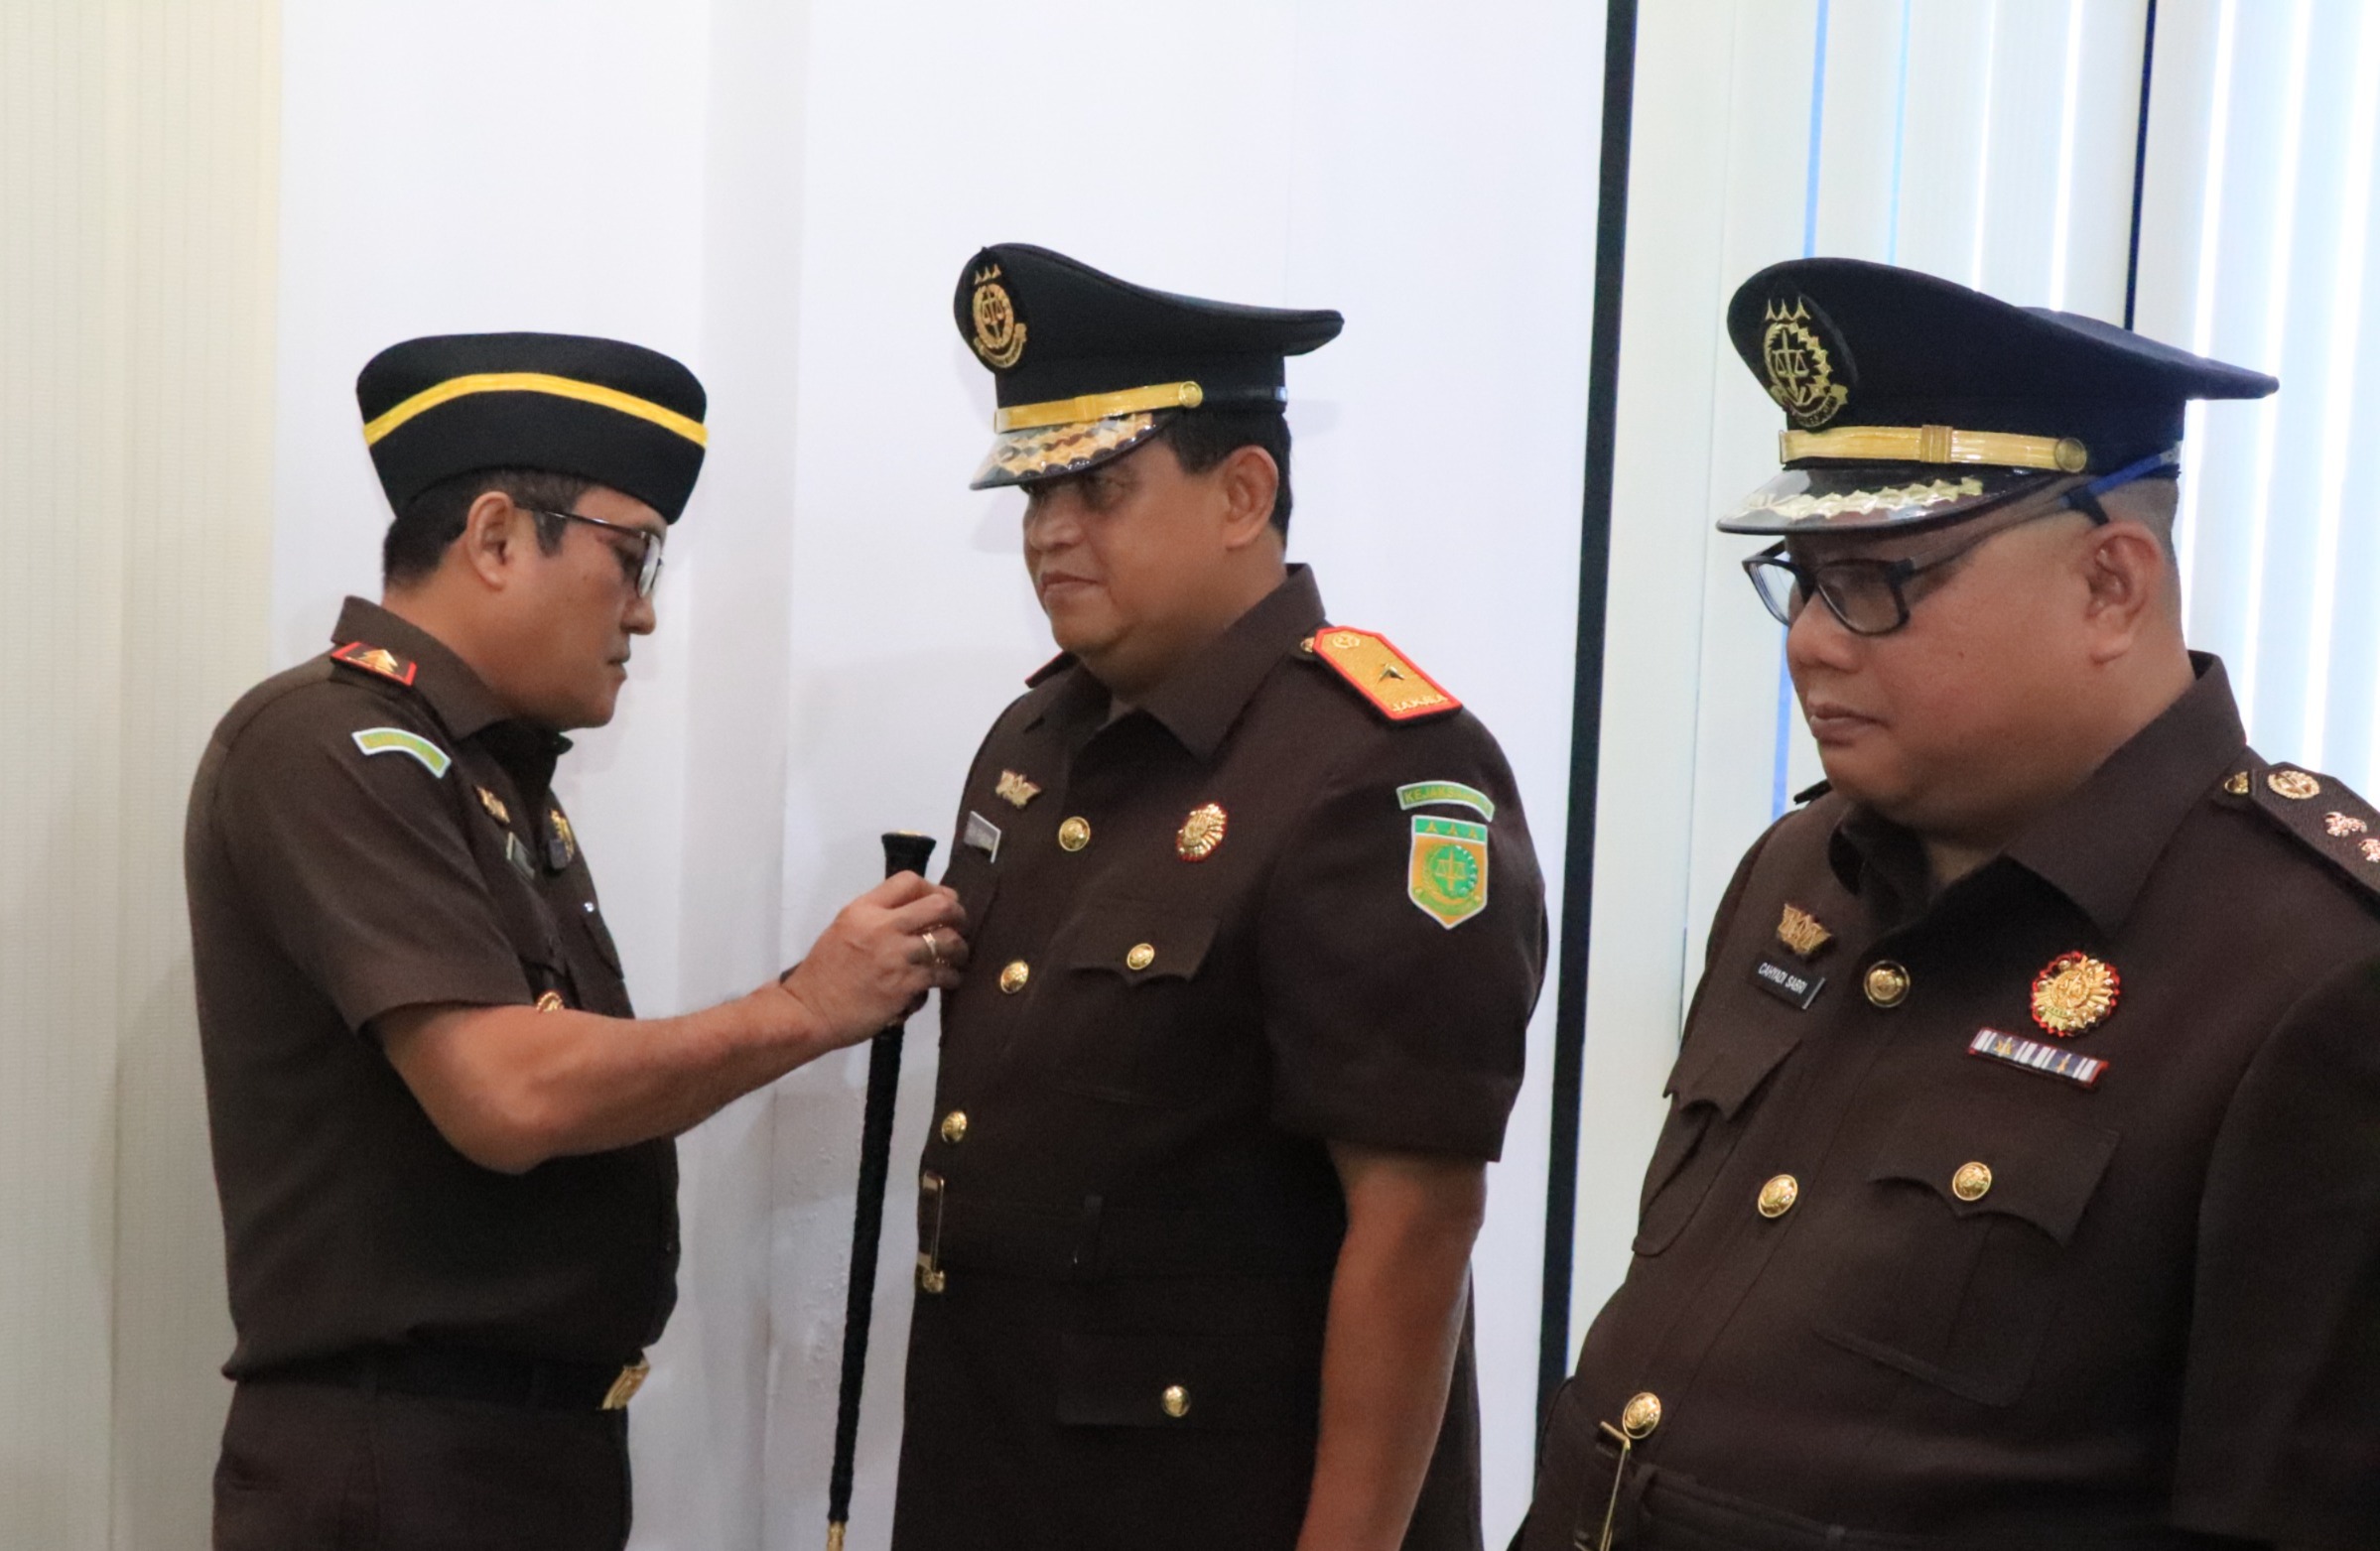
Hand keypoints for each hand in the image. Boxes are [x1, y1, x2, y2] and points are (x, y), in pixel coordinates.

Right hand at [775, 872, 967, 1047]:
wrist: (809, 1011)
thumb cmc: (823, 974)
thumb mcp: (843, 930)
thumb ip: (875, 918)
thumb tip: (914, 915)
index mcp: (863, 909)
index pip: (908, 881)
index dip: (933, 889)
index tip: (940, 901)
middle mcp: (882, 927)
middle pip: (939, 906)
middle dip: (957, 914)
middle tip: (959, 925)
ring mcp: (897, 956)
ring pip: (949, 942)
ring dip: (960, 950)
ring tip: (958, 957)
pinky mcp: (906, 984)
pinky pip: (942, 974)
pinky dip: (951, 977)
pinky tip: (950, 980)